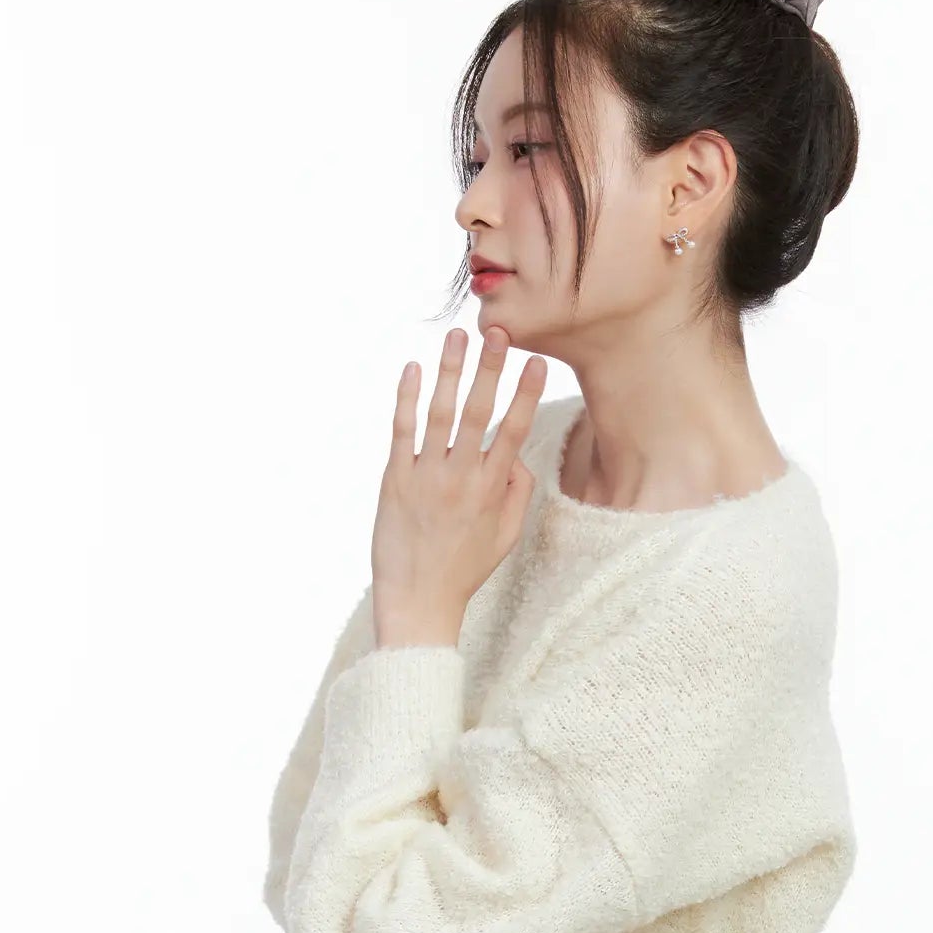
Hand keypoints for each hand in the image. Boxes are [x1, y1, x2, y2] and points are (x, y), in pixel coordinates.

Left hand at [372, 326, 547, 644]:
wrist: (419, 601)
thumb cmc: (464, 569)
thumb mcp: (506, 538)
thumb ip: (518, 494)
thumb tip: (519, 457)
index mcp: (492, 490)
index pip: (513, 431)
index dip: (526, 395)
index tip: (537, 363)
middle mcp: (461, 478)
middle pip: (479, 413)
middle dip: (491, 369)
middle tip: (499, 332)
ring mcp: (426, 477)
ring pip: (441, 413)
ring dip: (450, 371)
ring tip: (456, 337)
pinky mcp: (395, 480)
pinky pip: (402, 431)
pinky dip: (406, 398)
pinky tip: (413, 369)